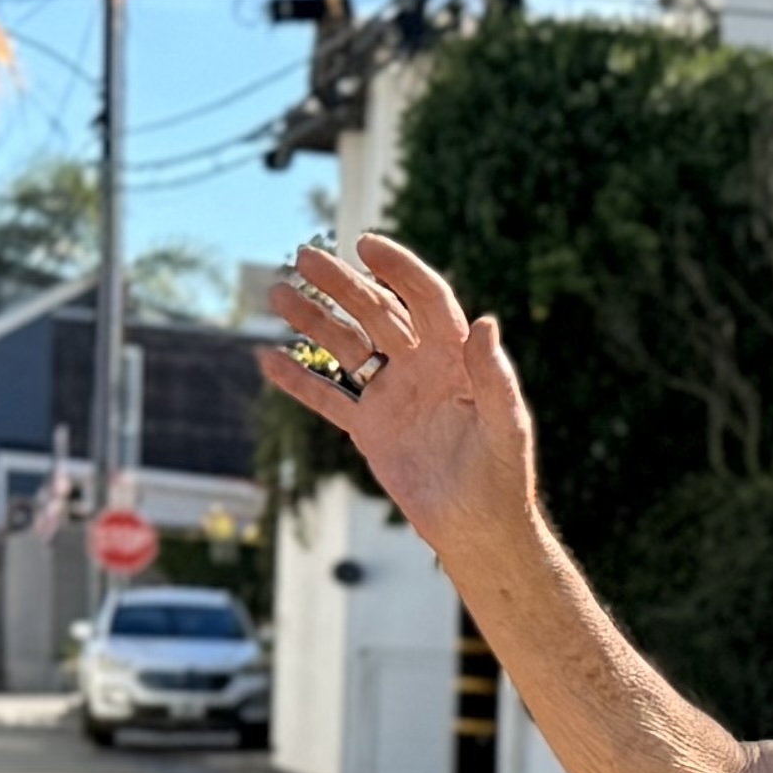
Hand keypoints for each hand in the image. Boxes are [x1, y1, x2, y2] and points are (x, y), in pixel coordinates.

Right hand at [261, 234, 540, 549]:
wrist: (477, 528)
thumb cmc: (502, 478)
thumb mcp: (505, 427)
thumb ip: (494, 378)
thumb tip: (486, 323)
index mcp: (456, 358)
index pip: (426, 299)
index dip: (399, 269)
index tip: (366, 244)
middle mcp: (421, 367)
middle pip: (377, 313)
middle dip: (342, 285)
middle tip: (304, 257)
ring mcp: (392, 395)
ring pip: (346, 347)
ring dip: (313, 321)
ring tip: (277, 294)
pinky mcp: (370, 428)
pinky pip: (329, 398)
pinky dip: (299, 381)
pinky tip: (267, 358)